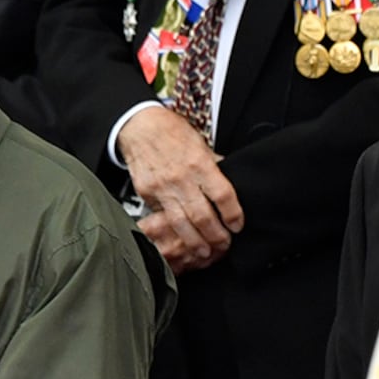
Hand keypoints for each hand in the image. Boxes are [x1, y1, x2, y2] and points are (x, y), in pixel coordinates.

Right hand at [119, 107, 243, 273]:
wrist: (140, 126)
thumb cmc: (172, 132)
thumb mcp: (202, 145)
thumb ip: (216, 167)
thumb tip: (232, 181)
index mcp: (200, 164)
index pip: (222, 196)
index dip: (233, 215)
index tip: (238, 226)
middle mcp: (181, 179)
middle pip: (202, 217)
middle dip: (216, 236)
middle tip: (224, 245)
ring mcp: (162, 188)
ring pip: (181, 224)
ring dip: (196, 242)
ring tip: (205, 252)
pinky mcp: (146, 195)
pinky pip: (162, 219)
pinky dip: (173, 233)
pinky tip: (182, 240)